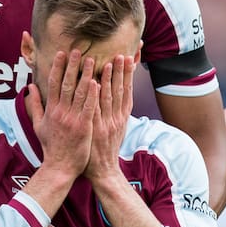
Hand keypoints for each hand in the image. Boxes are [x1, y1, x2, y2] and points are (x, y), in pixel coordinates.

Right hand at [26, 49, 95, 178]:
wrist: (59, 167)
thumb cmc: (50, 147)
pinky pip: (89, 107)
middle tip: (78, 50)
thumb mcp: (38, 125)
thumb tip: (29, 87)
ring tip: (92, 60)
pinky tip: (97, 82)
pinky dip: (92, 94)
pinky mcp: (83, 127)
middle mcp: (60, 112)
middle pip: (67, 84)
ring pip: (79, 93)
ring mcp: (72, 119)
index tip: (62, 53)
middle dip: (72, 66)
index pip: (54, 83)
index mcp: (50, 110)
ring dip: (86, 75)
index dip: (58, 67)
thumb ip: (34, 105)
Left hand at [84, 55, 134, 181]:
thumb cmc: (105, 151)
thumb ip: (114, 114)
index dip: (128, 74)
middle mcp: (116, 118)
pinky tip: (95, 82)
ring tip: (110, 61)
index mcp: (121, 117)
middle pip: (120, 90)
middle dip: (122, 71)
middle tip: (122, 53)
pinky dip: (96, 95)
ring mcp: (106, 123)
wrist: (103, 172)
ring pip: (109, 96)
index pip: (126, 90)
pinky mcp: (95, 129)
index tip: (130, 58)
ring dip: (110, 78)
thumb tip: (113, 99)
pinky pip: (95, 108)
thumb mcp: (115, 131)